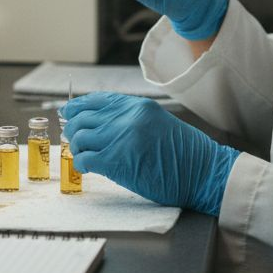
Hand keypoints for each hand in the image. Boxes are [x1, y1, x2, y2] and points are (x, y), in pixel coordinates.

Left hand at [61, 92, 239, 215]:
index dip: (78, 107)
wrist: (203, 172)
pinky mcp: (115, 161)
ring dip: (77, 148)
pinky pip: (84, 159)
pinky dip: (81, 163)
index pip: (96, 100)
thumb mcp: (157, 122)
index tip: (69, 113)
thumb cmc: (185, 153)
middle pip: (82, 118)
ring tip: (83, 155)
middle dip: (73, 129)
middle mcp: (125, 118)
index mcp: (136, 106)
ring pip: (79, 138)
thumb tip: (101, 124)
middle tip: (74, 139)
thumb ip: (130, 119)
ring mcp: (119, 138)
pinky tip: (88, 168)